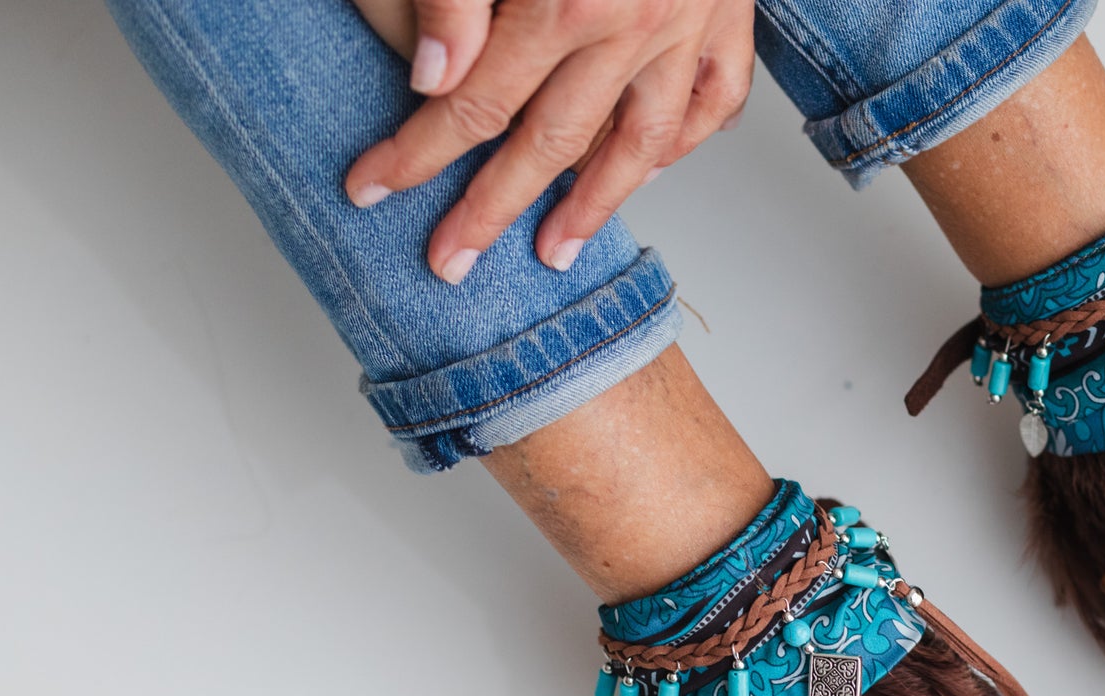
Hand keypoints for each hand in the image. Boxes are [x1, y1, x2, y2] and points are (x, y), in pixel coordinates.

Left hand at [344, 0, 753, 282]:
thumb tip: (436, 81)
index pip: (476, 103)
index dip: (417, 152)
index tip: (372, 190)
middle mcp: (637, 25)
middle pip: (552, 144)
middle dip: (492, 208)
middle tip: (450, 261)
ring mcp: (692, 26)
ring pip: (644, 142)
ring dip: (595, 206)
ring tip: (555, 252)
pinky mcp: (731, 14)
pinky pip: (715, 100)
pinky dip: (684, 143)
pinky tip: (651, 170)